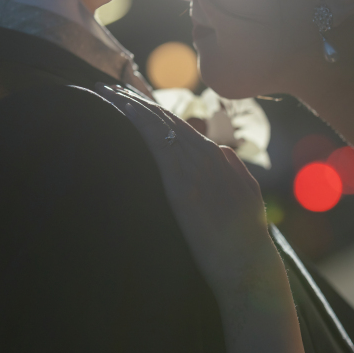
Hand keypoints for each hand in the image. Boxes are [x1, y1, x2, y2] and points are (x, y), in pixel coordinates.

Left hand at [97, 85, 280, 294]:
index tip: (133, 100)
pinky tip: (121, 108)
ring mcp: (194, 168)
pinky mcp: (180, 185)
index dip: (156, 110)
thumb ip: (235, 169)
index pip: (182, 126)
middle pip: (166, 118)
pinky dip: (138, 121)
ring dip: (129, 103)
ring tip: (105, 90)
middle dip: (137, 99)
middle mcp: (207, 155)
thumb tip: (222, 150)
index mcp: (220, 158)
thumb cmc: (247, 240)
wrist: (248, 265)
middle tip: (110, 86)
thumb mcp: (248, 196)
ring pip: (158, 123)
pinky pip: (156, 142)